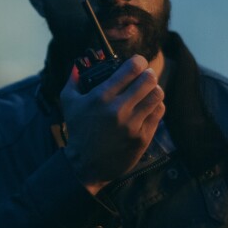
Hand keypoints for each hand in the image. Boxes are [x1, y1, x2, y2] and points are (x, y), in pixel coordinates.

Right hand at [60, 55, 164, 194]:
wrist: (85, 166)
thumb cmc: (78, 131)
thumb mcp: (69, 103)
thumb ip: (73, 79)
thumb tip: (78, 62)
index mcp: (101, 97)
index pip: (131, 69)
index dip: (138, 61)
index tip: (138, 63)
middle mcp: (118, 109)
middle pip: (148, 80)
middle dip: (148, 74)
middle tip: (145, 76)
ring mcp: (132, 125)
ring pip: (157, 95)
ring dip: (154, 89)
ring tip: (149, 91)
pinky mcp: (142, 138)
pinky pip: (158, 113)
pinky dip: (156, 106)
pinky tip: (148, 107)